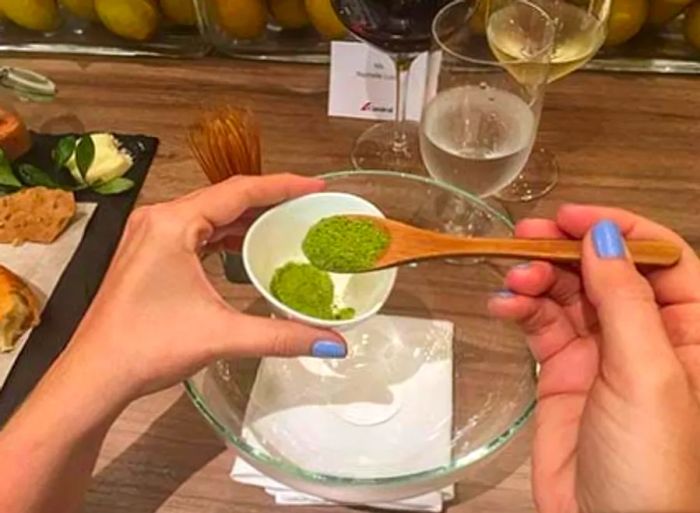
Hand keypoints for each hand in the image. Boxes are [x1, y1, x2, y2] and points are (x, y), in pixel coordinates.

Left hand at [61, 174, 345, 403]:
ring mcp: (149, 235)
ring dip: (246, 218)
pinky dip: (224, 235)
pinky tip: (246, 247)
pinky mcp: (147, 253)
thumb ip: (282, 336)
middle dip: (268, 200)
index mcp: (173, 224)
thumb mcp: (221, 335)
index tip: (317, 185)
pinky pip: (195, 232)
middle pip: (224, 198)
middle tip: (308, 205)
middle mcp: (159, 219)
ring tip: (286, 223)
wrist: (94, 375)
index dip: (282, 185)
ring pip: (209, 214)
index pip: (238, 191)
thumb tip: (335, 343)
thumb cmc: (147, 347)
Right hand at [488, 205, 699, 512]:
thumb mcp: (648, 374)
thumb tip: (605, 239)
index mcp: (690, 333)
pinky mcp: (563, 373)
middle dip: (565, 250)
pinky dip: (520, 309)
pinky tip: (503, 306)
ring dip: (536, 279)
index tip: (573, 216)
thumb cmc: (653, 471)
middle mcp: (646, 338)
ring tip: (512, 281)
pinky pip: (539, 325)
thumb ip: (625, 301)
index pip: (661, 259)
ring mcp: (601, 354)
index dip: (618, 230)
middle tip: (526, 238)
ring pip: (566, 294)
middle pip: (604, 270)